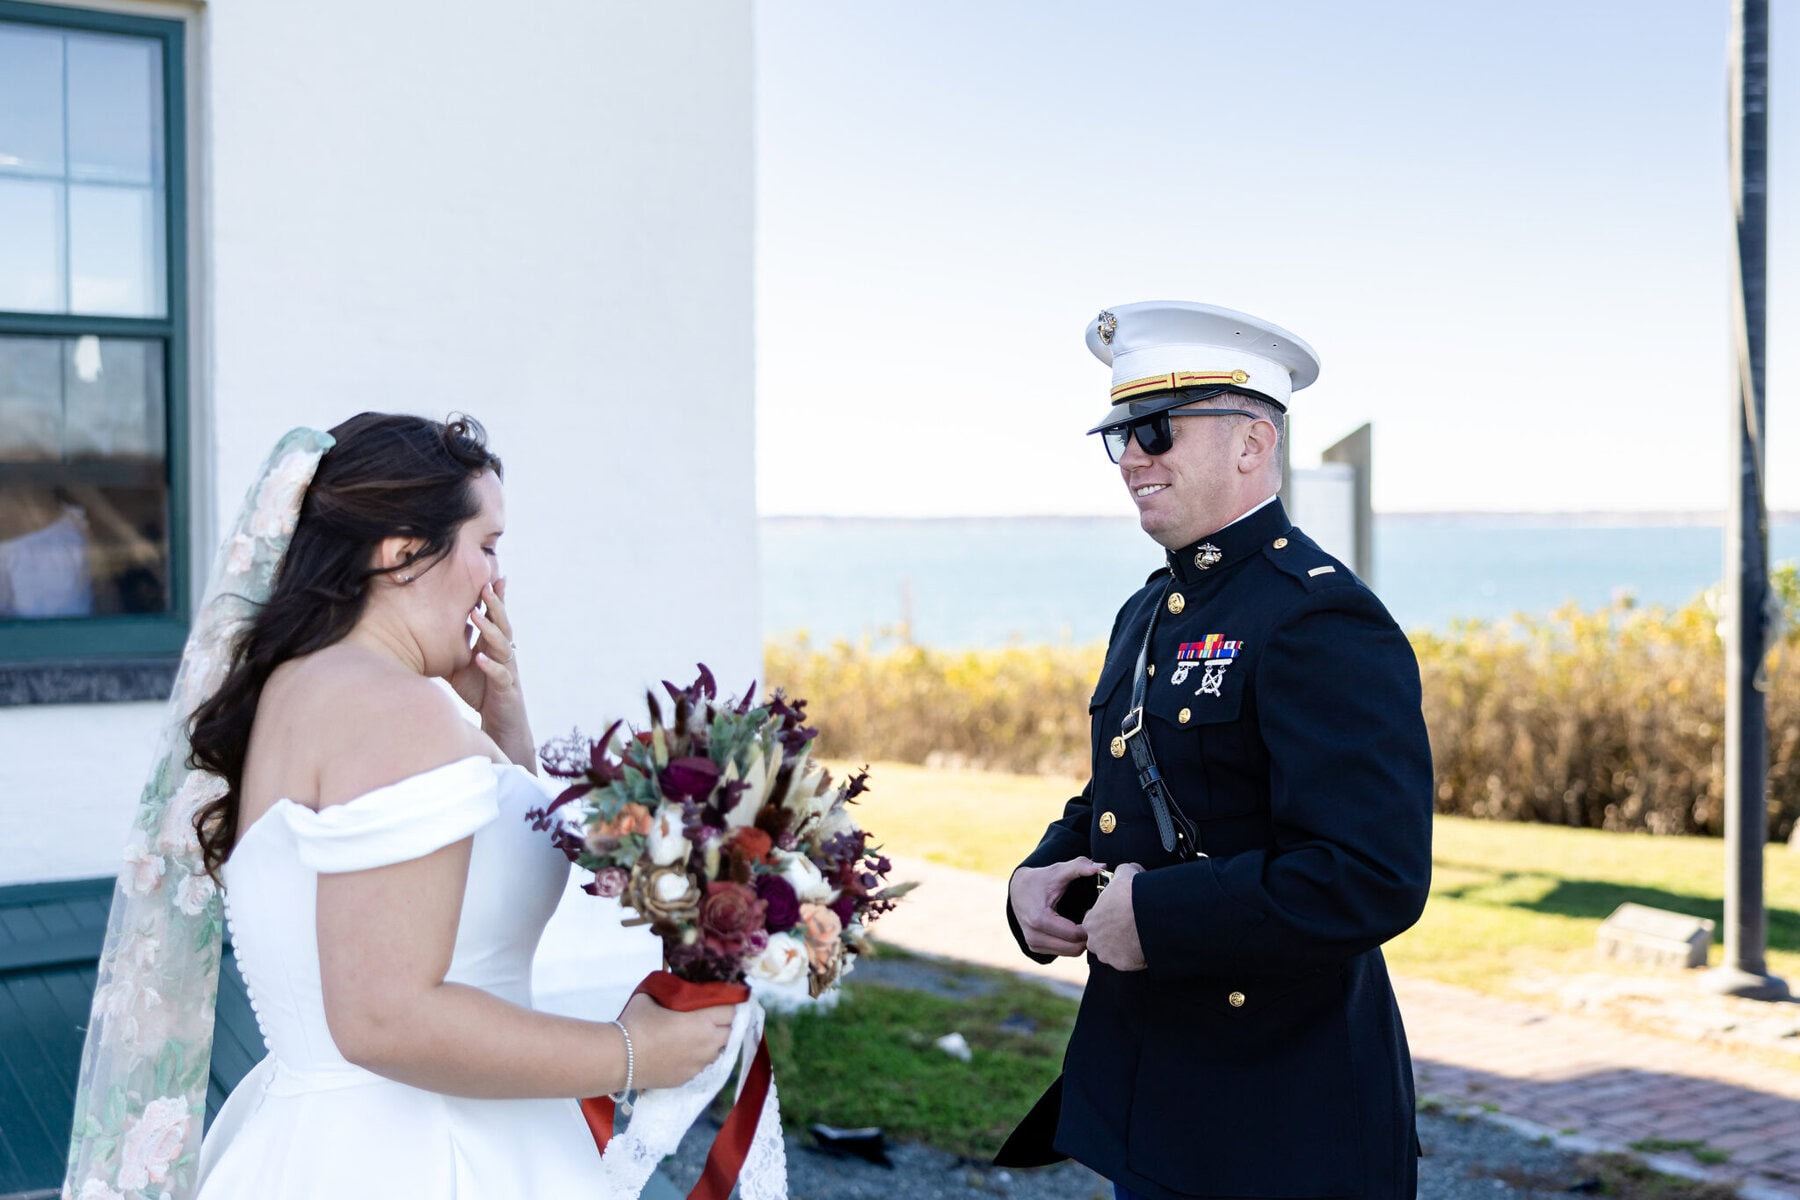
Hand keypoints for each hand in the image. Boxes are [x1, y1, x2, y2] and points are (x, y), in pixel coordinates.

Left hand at [448, 580, 529, 755]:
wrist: (500, 725)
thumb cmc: (480, 692)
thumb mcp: (461, 665)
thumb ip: (453, 646)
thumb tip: (427, 628)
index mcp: (493, 646)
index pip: (496, 618)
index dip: (495, 599)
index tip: (490, 576)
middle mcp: (504, 654)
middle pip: (502, 625)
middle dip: (495, 605)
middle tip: (485, 585)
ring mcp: (507, 671)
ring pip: (503, 646)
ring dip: (490, 630)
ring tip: (477, 615)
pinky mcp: (507, 690)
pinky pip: (500, 675)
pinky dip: (490, 666)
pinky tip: (479, 658)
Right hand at [618, 992, 735, 1089]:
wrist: (620, 1058)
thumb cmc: (637, 1023)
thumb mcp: (653, 995)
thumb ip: (672, 989)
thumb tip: (677, 985)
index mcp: (703, 1021)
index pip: (732, 1011)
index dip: (730, 1004)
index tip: (724, 1000)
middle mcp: (707, 1044)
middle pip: (730, 1032)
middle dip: (725, 1023)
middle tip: (712, 1015)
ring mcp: (699, 1064)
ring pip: (719, 1050)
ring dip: (715, 1041)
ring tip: (700, 1034)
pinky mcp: (689, 1078)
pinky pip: (704, 1065)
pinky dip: (701, 1056)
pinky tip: (687, 1050)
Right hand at [1010, 857, 1104, 956]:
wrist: (1017, 889)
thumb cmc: (1040, 880)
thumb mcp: (1057, 871)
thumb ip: (1079, 867)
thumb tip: (1101, 867)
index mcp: (1039, 919)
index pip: (1075, 935)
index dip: (1089, 924)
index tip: (1092, 910)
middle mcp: (1034, 936)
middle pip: (1075, 948)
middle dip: (1088, 934)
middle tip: (1091, 917)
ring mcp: (1033, 945)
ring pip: (1071, 952)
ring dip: (1081, 940)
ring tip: (1082, 921)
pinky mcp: (1035, 948)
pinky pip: (1063, 952)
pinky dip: (1072, 943)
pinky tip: (1073, 927)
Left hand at [1082, 862, 1145, 970]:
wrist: (1150, 914)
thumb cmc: (1133, 894)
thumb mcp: (1124, 874)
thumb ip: (1119, 873)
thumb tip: (1124, 870)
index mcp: (1091, 921)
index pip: (1093, 921)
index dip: (1106, 916)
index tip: (1117, 913)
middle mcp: (1095, 941)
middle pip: (1101, 939)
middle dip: (1112, 934)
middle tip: (1127, 925)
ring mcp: (1109, 955)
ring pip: (1113, 952)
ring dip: (1122, 945)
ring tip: (1137, 934)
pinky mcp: (1123, 965)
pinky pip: (1127, 961)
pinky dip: (1134, 955)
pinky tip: (1143, 944)